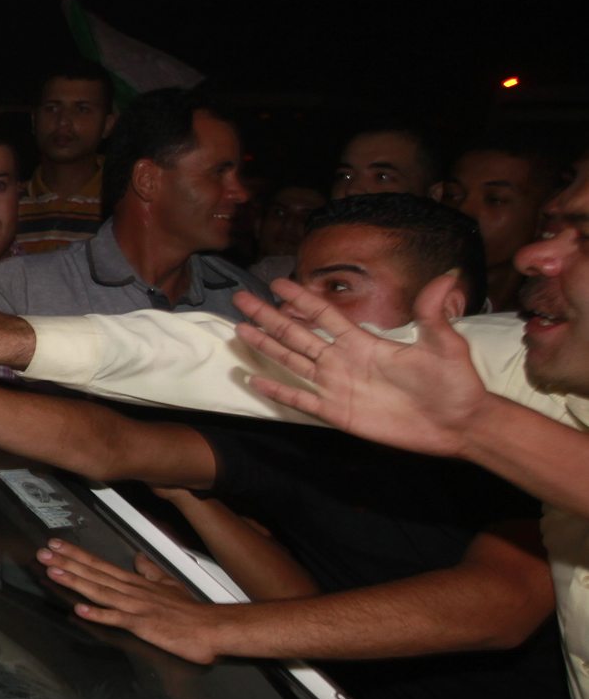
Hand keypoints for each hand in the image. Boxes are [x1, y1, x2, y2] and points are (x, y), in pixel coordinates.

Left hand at [37, 539, 219, 663]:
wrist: (210, 628)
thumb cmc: (189, 611)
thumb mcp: (167, 584)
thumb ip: (150, 571)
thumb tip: (138, 559)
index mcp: (134, 582)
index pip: (99, 564)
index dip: (76, 554)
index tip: (57, 545)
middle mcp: (130, 590)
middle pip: (93, 573)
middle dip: (67, 562)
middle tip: (44, 553)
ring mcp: (135, 607)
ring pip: (99, 591)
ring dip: (75, 581)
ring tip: (53, 572)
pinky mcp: (142, 624)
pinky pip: (117, 618)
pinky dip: (98, 614)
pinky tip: (80, 610)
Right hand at [233, 275, 488, 458]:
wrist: (458, 424)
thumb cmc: (453, 383)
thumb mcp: (444, 343)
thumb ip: (433, 312)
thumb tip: (448, 274)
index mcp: (363, 342)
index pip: (323, 315)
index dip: (300, 299)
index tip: (277, 283)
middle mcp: (343, 361)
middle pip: (297, 334)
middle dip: (269, 317)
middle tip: (241, 299)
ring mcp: (337, 388)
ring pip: (292, 362)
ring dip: (266, 346)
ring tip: (240, 329)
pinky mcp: (337, 413)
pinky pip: (300, 400)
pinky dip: (277, 390)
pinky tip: (254, 378)